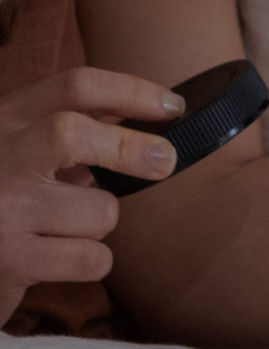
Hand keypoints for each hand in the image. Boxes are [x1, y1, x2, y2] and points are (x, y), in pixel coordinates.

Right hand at [0, 67, 183, 324]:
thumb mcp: (17, 151)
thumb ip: (67, 132)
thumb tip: (147, 120)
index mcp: (3, 121)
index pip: (72, 87)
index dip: (132, 91)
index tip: (172, 105)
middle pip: (73, 133)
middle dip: (130, 146)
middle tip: (164, 161)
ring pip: (99, 210)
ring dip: (98, 223)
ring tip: (63, 229)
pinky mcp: (10, 260)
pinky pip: (93, 257)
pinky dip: (89, 260)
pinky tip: (56, 258)